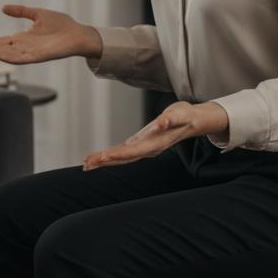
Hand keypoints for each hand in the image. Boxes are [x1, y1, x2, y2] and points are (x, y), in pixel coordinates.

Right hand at [0, 5, 102, 63]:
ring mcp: (30, 53)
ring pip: (6, 55)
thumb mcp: (37, 14)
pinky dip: (9, 58)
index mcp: (22, 38)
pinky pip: (21, 59)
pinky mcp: (40, 56)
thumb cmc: (62, 25)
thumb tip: (3, 8)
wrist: (79, 33)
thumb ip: (21, 11)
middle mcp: (23, 47)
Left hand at [81, 101, 228, 169]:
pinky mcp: (140, 144)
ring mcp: (143, 148)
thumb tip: (162, 121)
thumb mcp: (180, 113)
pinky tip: (99, 157)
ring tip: (86, 165)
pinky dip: (110, 155)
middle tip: (86, 165)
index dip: (118, 155)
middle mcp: (148, 149)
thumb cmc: (185, 116)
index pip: (133, 151)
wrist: (191, 121)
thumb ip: (171, 118)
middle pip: (123, 158)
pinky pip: (122, 152)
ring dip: (104, 161)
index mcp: (155, 144)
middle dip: (105, 161)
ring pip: (121, 157)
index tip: (103, 157)